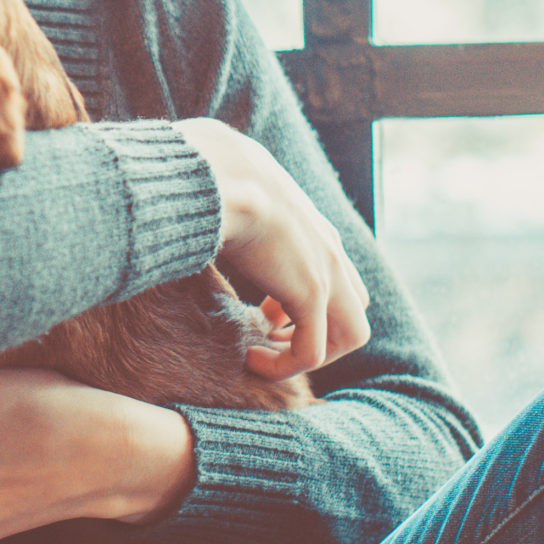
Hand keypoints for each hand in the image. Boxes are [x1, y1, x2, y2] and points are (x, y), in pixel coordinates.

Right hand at [174, 116, 371, 379]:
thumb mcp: (228, 191)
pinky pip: (312, 352)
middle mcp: (329, 249)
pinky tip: (249, 359)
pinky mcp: (310, 293)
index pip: (334, 273)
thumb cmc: (210, 178)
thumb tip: (189, 202)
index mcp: (312, 226)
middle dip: (318, 331)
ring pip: (351, 334)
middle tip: (269, 335)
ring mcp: (326, 272)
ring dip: (309, 352)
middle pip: (354, 306)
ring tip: (264, 352)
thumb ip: (224, 203)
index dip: (303, 301)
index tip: (262, 310)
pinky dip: (284, 366)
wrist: (219, 177)